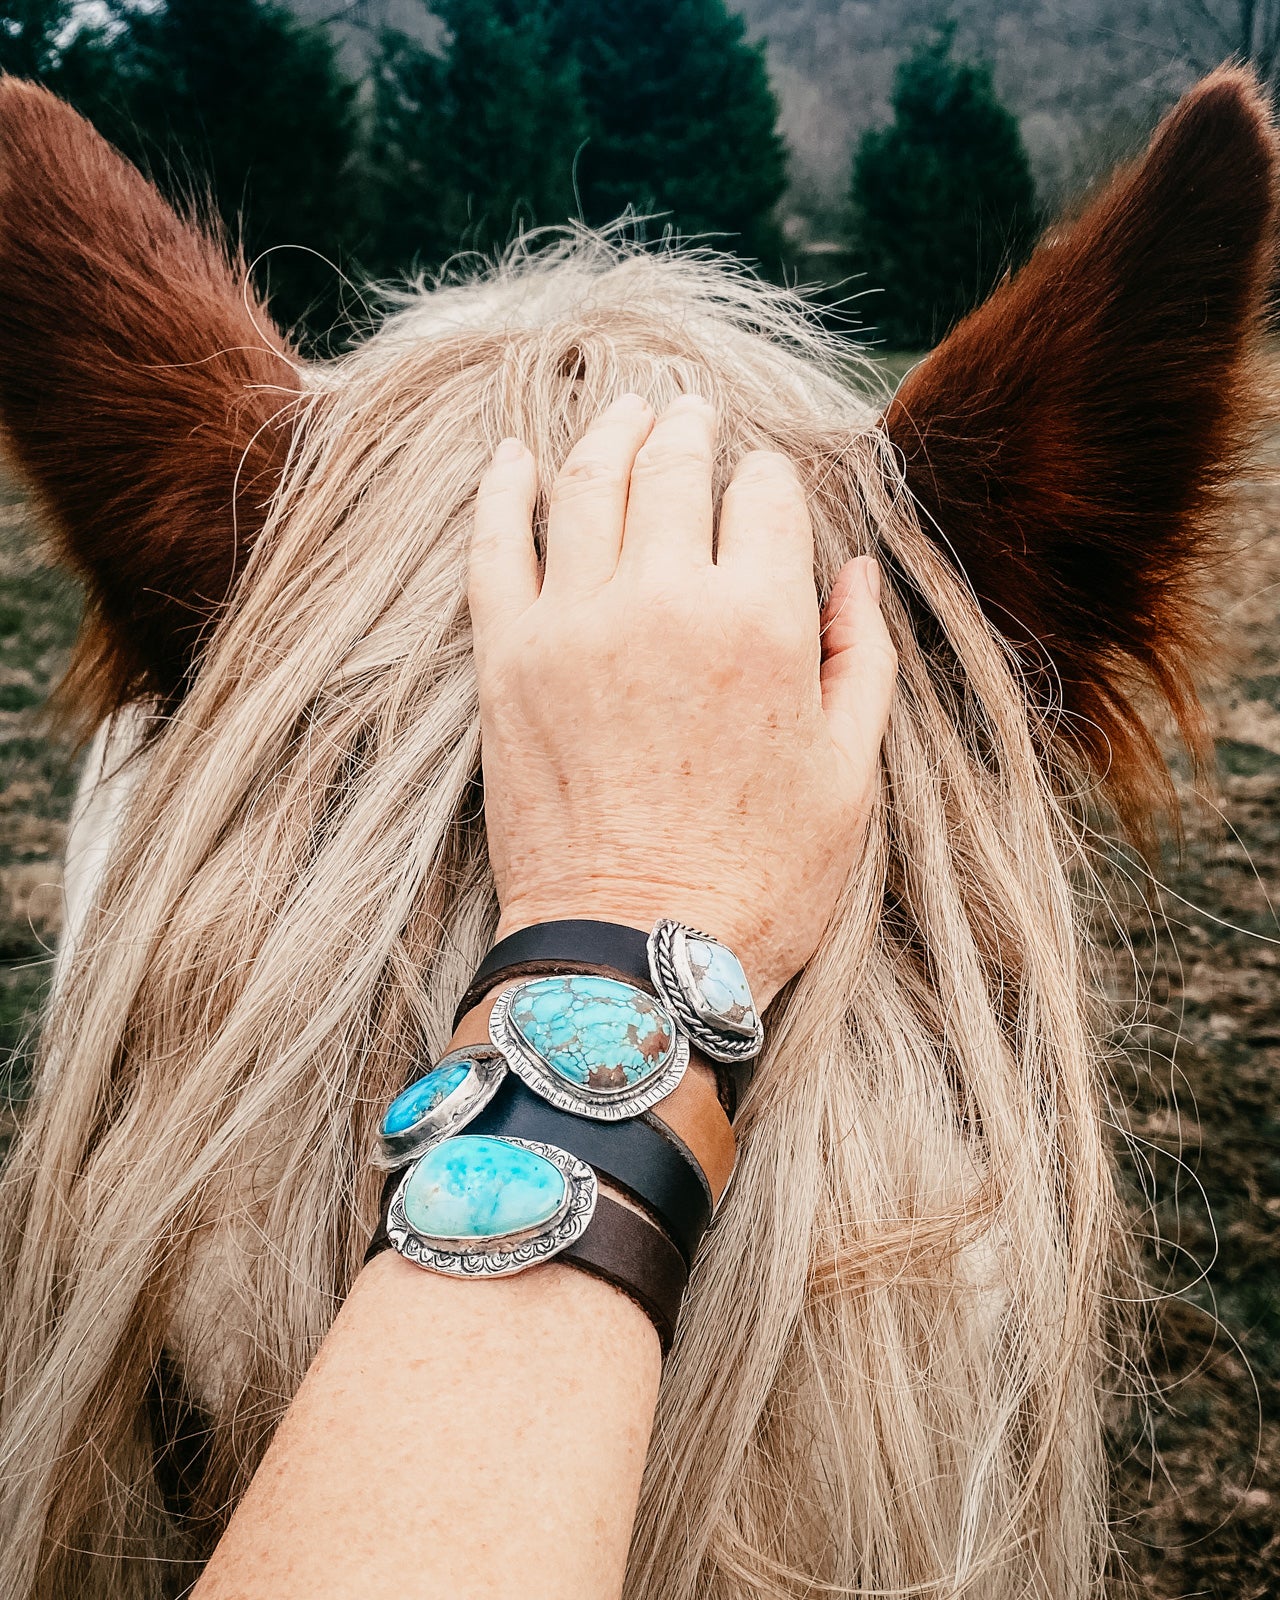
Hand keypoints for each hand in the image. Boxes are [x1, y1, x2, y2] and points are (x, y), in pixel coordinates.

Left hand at [467, 393, 895, 1006]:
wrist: (634, 955)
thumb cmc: (758, 880)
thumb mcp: (848, 776)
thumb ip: (855, 659)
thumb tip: (853, 574)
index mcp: (760, 622)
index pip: (764, 496)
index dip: (769, 482)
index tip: (764, 491)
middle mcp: (664, 600)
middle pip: (674, 468)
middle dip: (690, 430)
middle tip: (689, 414)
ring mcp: (574, 624)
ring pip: (588, 484)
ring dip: (611, 434)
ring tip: (626, 413)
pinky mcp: (506, 660)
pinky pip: (495, 545)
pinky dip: (502, 490)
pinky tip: (512, 458)